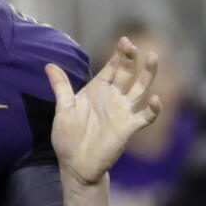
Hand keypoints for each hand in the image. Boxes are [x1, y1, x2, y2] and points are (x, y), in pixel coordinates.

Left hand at [46, 37, 160, 186]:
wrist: (75, 164)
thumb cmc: (68, 137)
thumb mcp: (63, 108)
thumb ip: (60, 86)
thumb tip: (49, 65)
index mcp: (98, 90)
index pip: (112, 67)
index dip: (119, 54)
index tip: (124, 41)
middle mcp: (113, 98)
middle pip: (127, 73)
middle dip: (130, 59)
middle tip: (131, 45)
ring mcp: (122, 111)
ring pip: (140, 89)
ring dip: (148, 74)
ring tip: (153, 57)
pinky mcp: (128, 127)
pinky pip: (145, 116)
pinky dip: (153, 109)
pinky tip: (156, 100)